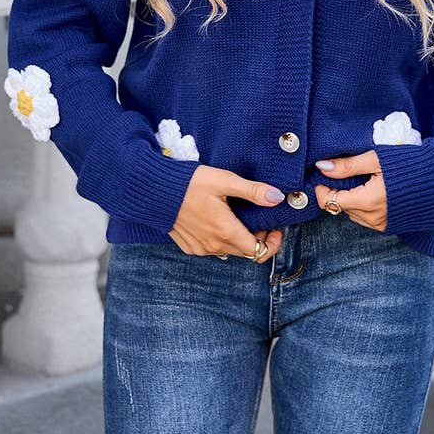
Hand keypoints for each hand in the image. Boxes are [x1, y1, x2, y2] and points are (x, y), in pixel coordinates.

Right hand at [170, 164, 284, 260]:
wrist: (155, 191)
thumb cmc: (190, 183)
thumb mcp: (225, 181)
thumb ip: (253, 191)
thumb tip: (277, 198)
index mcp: (226, 232)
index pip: (260, 251)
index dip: (273, 242)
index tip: (274, 227)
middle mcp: (214, 246)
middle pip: (246, 251)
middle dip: (257, 237)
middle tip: (257, 216)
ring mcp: (200, 249)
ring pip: (229, 250)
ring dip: (238, 238)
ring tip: (237, 215)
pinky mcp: (189, 247)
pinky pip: (212, 249)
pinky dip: (221, 239)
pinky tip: (217, 219)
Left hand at [313, 150, 387, 232]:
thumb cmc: (409, 166)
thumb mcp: (376, 160)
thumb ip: (348, 166)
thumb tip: (323, 167)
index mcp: (367, 201)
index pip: (330, 201)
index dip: (322, 189)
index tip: (324, 176)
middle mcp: (372, 217)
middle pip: (340, 207)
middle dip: (336, 192)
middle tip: (343, 173)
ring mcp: (381, 224)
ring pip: (352, 214)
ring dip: (349, 200)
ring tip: (360, 181)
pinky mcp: (388, 226)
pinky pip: (365, 219)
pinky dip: (361, 207)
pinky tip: (371, 192)